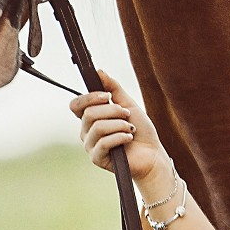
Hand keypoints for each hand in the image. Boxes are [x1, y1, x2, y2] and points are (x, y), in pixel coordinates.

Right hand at [70, 70, 170, 187]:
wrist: (152, 153)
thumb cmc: (140, 130)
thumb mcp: (128, 104)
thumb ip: (113, 88)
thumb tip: (99, 71)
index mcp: (91, 118)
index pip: (76, 105)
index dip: (88, 98)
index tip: (106, 96)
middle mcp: (86, 131)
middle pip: (89, 114)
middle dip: (113, 111)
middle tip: (127, 116)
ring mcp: (90, 146)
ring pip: (98, 127)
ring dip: (120, 125)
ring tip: (130, 129)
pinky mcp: (97, 158)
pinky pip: (104, 143)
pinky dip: (121, 137)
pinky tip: (129, 139)